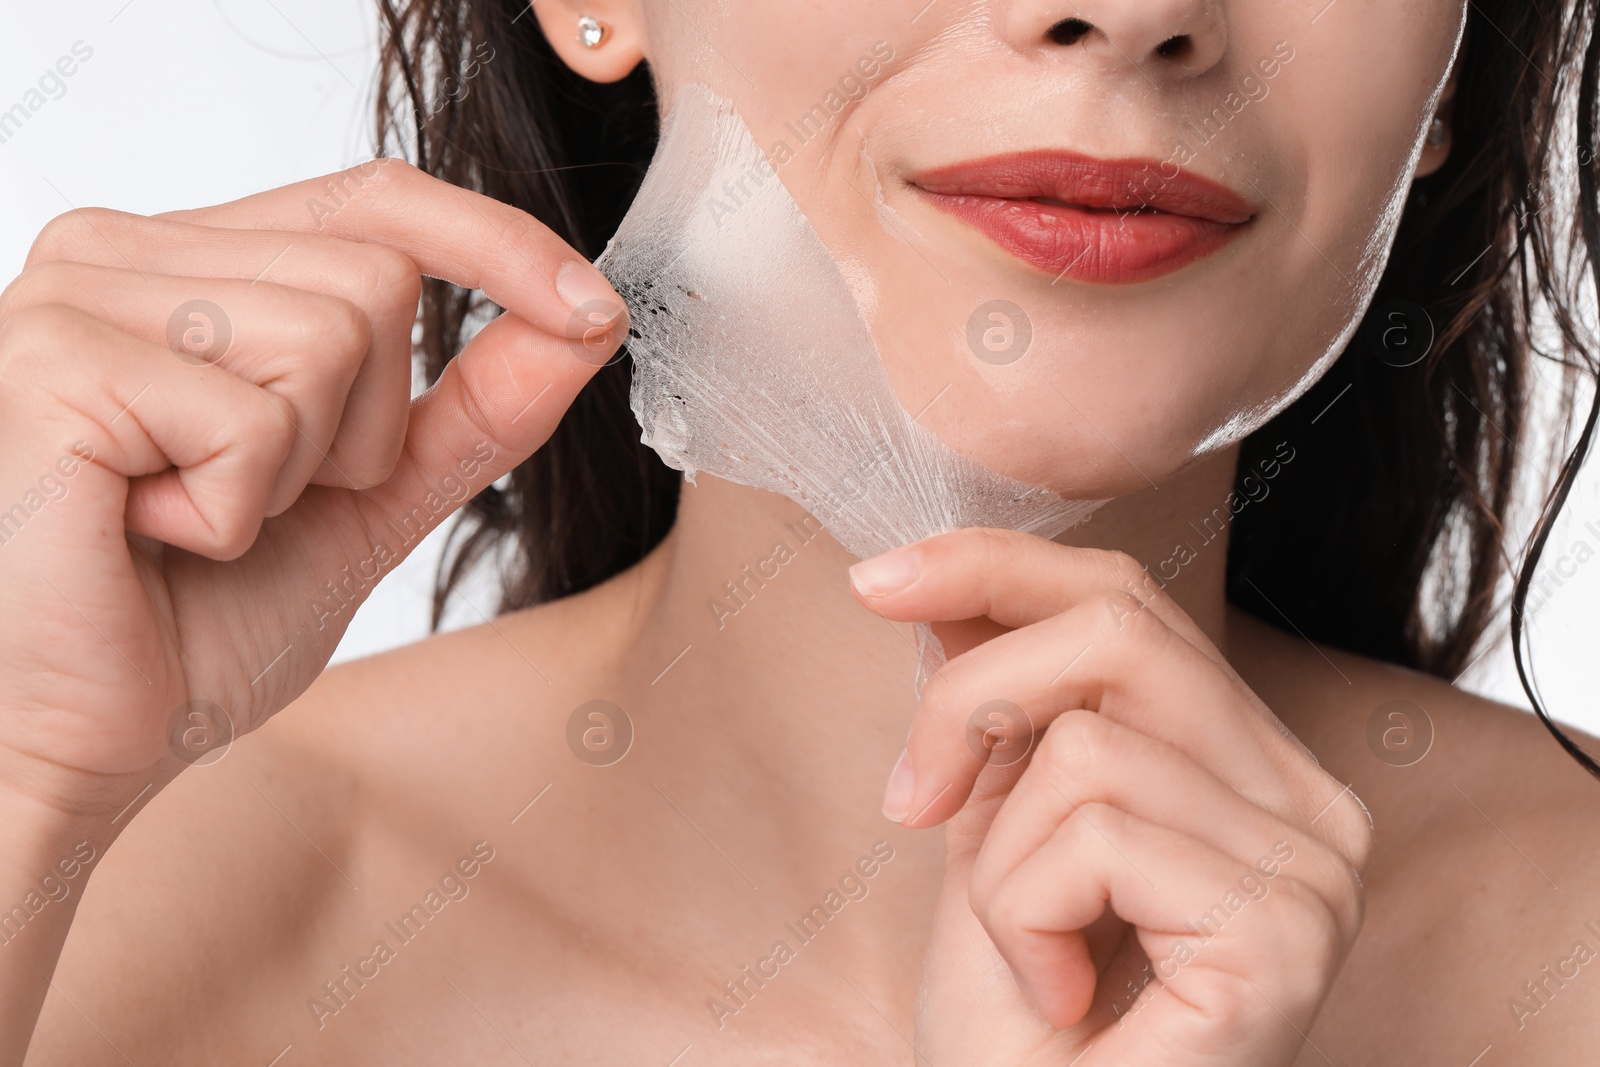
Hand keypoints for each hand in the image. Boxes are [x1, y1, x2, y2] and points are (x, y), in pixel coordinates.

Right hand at [0, 159, 625, 815]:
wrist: (72, 741)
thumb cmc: (191, 622)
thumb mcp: (371, 501)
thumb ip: (474, 409)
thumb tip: (587, 320)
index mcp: (194, 264)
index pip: (375, 200)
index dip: (495, 243)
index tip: (593, 308)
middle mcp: (125, 248)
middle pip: (376, 281)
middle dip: (363, 432)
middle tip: (250, 503)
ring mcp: (76, 292)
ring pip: (330, 338)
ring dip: (298, 476)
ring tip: (192, 519)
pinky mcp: (53, 360)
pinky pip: (254, 422)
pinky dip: (232, 516)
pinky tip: (144, 535)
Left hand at [849, 529, 1371, 1065]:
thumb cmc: (1022, 1030)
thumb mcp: (992, 835)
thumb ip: (997, 714)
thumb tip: (943, 584)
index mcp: (1252, 770)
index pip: (1130, 602)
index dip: (995, 567)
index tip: (876, 578)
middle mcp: (1309, 803)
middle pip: (1119, 629)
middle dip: (972, 697)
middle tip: (910, 801)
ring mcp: (1313, 865)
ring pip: (1085, 746)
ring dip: (1001, 863)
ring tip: (1033, 957)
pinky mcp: (1282, 926)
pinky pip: (1095, 834)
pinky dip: (1026, 915)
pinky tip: (1061, 995)